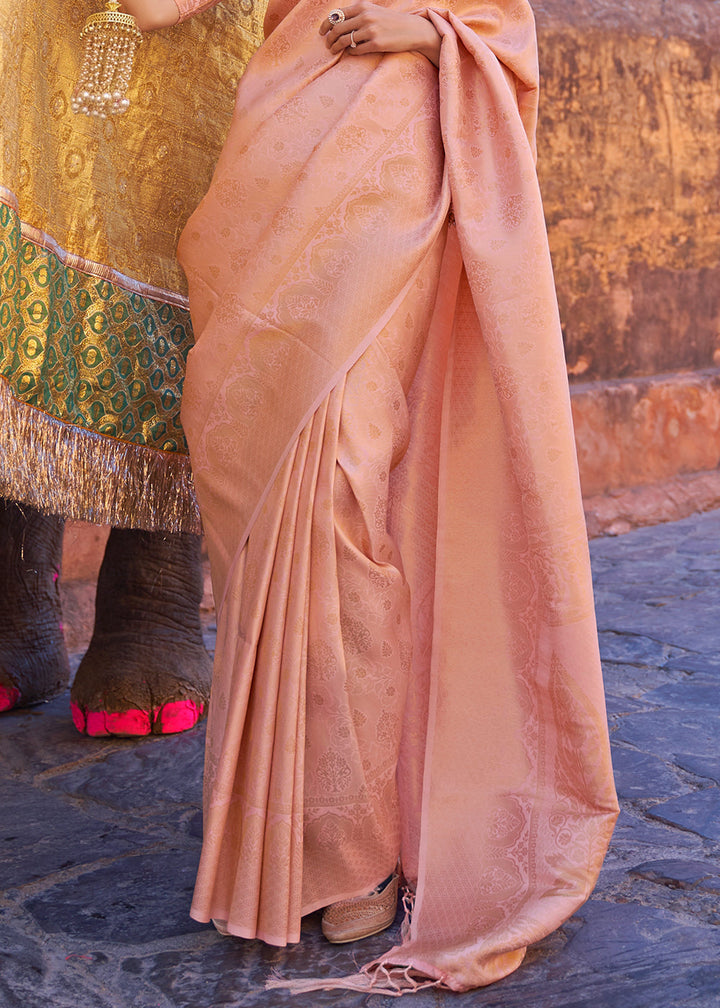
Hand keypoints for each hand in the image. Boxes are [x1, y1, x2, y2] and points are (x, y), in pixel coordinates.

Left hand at [320, 2, 440, 65]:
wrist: (412, 29)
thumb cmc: (391, 21)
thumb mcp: (374, 11)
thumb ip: (357, 14)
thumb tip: (338, 22)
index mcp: (362, 7)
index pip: (337, 15)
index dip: (325, 25)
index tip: (322, 33)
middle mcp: (365, 17)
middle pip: (338, 29)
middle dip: (329, 39)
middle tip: (328, 45)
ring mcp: (371, 31)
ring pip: (345, 40)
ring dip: (337, 47)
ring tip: (334, 51)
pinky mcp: (376, 44)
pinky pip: (356, 50)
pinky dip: (351, 52)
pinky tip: (351, 53)